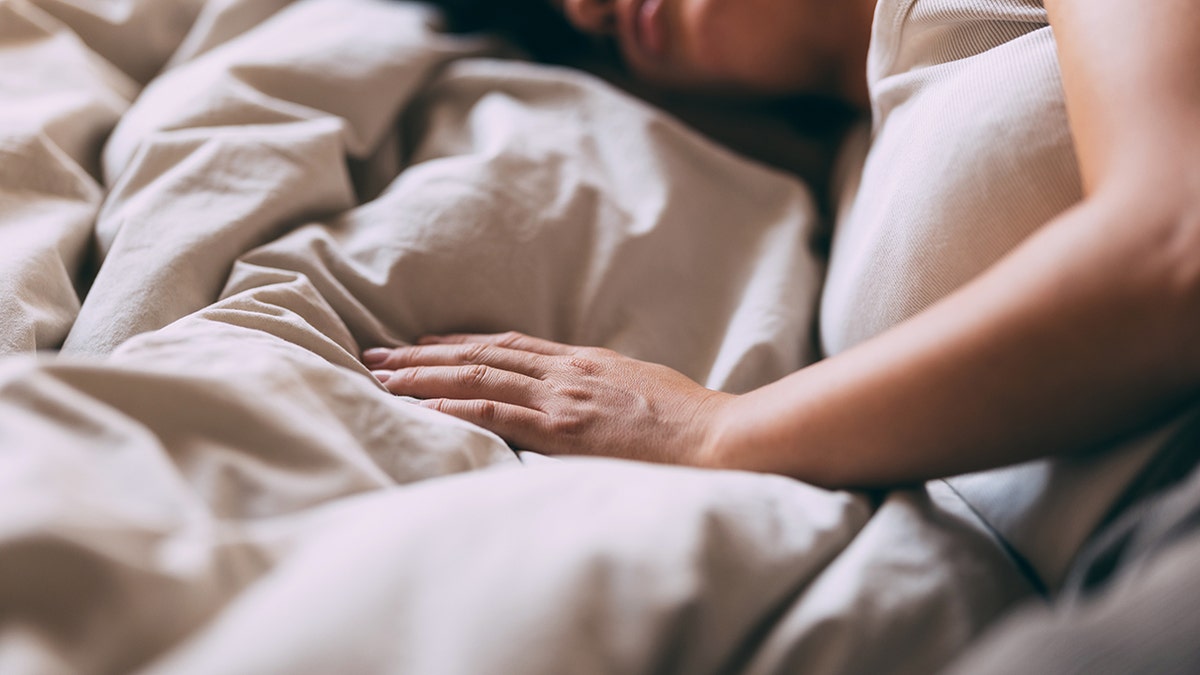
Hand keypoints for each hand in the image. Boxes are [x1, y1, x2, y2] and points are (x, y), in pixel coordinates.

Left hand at [362, 332, 732, 464]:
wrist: (721, 440)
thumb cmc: (691, 423)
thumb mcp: (641, 391)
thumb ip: (602, 390)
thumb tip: (580, 400)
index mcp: (584, 363)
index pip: (507, 346)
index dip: (458, 343)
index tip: (421, 344)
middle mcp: (566, 373)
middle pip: (480, 356)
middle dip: (422, 357)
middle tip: (374, 355)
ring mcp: (564, 399)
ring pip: (477, 378)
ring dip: (423, 377)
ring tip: (380, 376)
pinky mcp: (565, 432)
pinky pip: (499, 414)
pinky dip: (456, 408)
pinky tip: (422, 408)